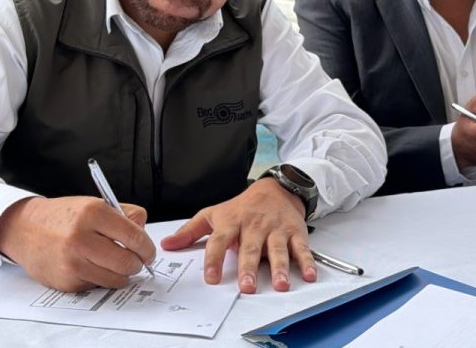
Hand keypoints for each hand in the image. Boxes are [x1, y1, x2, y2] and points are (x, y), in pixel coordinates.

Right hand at [0, 196, 153, 291]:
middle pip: (128, 262)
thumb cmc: (63, 217)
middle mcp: (81, 237)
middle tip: (135, 261)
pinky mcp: (67, 281)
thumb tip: (144, 234)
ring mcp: (72, 262)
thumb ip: (124, 215)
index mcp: (92, 212)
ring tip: (113, 264)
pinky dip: (100, 279)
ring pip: (116, 279)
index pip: (134, 236)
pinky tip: (90, 266)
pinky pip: (97, 286)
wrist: (25, 229)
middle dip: (137, 264)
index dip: (147, 248)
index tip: (148, 253)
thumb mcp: (94, 204)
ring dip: (121, 275)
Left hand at [161, 178, 315, 293]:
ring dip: (279, 267)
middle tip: (246, 286)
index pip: (219, 241)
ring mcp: (276, 229)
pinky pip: (301, 248)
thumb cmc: (241, 207)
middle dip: (249, 267)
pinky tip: (308, 275)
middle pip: (251, 248)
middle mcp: (254, 226)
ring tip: (280, 284)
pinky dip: (307, 261)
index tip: (211, 277)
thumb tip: (168, 244)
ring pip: (278, 249)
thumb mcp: (213, 214)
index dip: (214, 259)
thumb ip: (190, 232)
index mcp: (232, 222)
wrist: (275, 189)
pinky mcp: (294, 232)